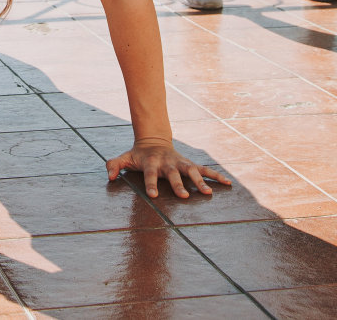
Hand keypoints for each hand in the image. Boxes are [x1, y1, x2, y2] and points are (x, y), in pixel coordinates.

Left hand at [106, 138, 230, 198]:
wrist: (154, 140)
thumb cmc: (138, 155)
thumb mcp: (124, 157)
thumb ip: (114, 165)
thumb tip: (109, 176)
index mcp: (151, 163)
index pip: (150, 174)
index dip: (150, 184)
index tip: (152, 195)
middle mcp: (168, 163)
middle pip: (173, 174)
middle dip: (178, 185)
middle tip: (183, 197)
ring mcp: (180, 163)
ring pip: (192, 171)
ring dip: (200, 182)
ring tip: (208, 194)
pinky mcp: (190, 164)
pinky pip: (205, 170)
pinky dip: (216, 176)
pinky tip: (227, 183)